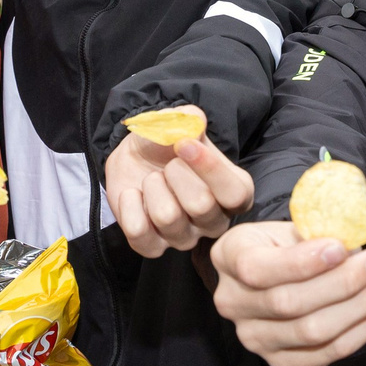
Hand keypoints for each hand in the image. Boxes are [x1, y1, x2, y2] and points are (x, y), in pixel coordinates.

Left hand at [104, 131, 253, 257]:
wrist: (136, 157)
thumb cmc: (168, 144)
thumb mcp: (180, 123)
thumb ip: (189, 118)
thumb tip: (193, 121)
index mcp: (234, 191)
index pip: (236, 193)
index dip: (210, 168)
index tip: (184, 144)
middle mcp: (214, 220)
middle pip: (201, 206)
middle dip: (175, 174)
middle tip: (167, 165)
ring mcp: (184, 237)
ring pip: (168, 217)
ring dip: (152, 188)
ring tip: (151, 179)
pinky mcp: (153, 246)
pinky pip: (139, 234)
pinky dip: (130, 207)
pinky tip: (133, 194)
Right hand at [211, 220, 365, 365]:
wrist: (277, 271)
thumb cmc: (286, 243)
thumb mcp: (292, 225)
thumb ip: (317, 232)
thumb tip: (354, 241)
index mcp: (229, 257)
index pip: (257, 269)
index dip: (302, 262)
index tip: (341, 248)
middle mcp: (232, 302)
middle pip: (288, 304)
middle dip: (342, 283)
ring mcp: (253, 337)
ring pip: (311, 333)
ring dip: (359, 307)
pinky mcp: (278, 361)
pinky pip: (324, 355)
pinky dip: (359, 331)